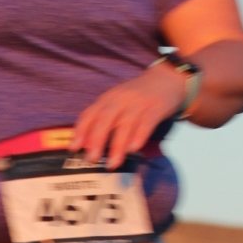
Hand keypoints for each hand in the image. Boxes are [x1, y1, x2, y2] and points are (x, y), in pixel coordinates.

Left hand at [70, 64, 188, 168]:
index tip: (74, 148)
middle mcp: (120, 99)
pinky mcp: (156, 107)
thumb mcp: (117, 104)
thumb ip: (104, 121)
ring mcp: (139, 102)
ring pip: (125, 124)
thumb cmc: (137, 98)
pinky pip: (146, 122)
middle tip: (91, 159)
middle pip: (105, 118)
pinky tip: (133, 149)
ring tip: (113, 164)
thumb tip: (87, 146)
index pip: (90, 114)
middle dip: (97, 139)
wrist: (168, 78)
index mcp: (107, 99)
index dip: (81, 131)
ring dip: (118, 145)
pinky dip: (139, 136)